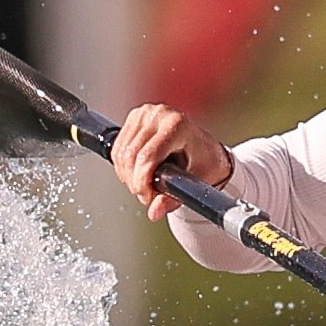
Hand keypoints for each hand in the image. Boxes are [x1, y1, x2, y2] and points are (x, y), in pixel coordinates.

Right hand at [110, 104, 233, 219]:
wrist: (207, 149)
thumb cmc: (206, 163)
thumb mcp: (197, 183)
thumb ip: (174, 198)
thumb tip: (154, 212)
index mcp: (178, 125)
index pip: (148, 156)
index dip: (142, 181)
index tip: (148, 197)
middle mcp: (160, 114)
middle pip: (131, 156)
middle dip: (135, 182)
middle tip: (147, 196)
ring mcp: (145, 113)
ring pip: (121, 153)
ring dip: (128, 176)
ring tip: (145, 186)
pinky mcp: (135, 116)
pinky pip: (118, 148)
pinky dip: (123, 167)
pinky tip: (137, 174)